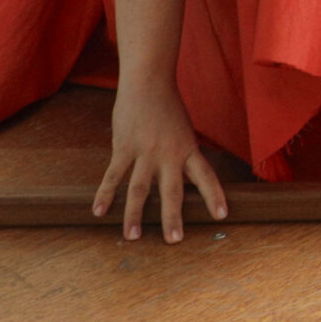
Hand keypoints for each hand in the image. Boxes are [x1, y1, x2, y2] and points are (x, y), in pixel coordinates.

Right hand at [95, 80, 227, 242]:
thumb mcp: (183, 131)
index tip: (221, 216)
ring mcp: (145, 151)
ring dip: (135, 215)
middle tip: (174, 240)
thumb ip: (182, 156)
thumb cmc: (167, 107)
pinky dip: (105, 194)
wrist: (148, 81)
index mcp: (188, 149)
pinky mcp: (124, 147)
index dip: (214, 196)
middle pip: (172, 191)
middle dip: (173, 217)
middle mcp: (169, 153)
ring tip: (132, 237)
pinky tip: (99, 211)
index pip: (206, 176)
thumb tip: (184, 180)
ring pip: (140, 189)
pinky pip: (113, 175)